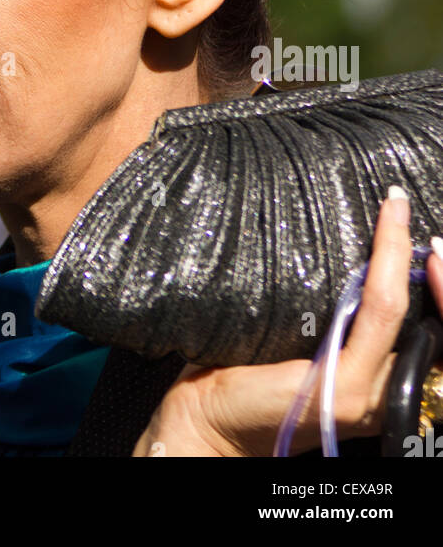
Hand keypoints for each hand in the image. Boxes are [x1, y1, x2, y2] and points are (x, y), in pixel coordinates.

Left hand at [133, 187, 442, 456]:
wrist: (205, 423)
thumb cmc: (242, 374)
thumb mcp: (295, 338)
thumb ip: (328, 312)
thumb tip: (329, 245)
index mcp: (373, 378)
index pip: (419, 326)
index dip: (428, 279)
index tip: (404, 218)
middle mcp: (381, 389)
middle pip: (425, 321)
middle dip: (428, 266)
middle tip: (401, 202)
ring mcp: (366, 392)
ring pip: (403, 308)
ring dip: (401, 249)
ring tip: (395, 203)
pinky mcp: (346, 387)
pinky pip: (378, 312)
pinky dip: (385, 264)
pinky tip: (385, 228)